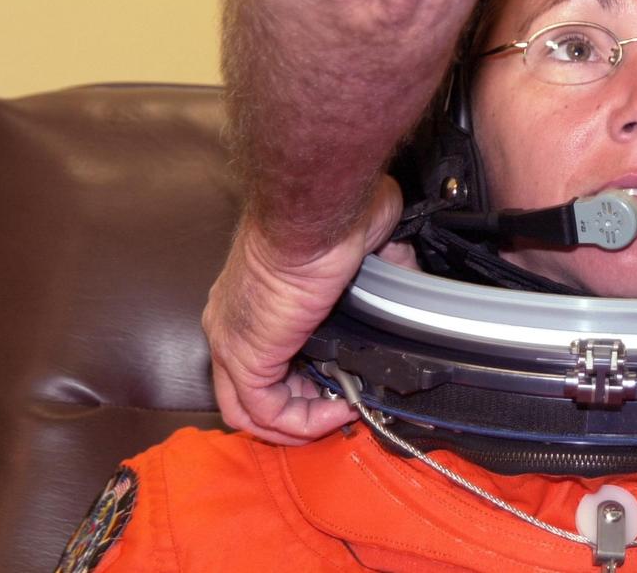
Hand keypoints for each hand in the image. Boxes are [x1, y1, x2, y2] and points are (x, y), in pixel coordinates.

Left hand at [203, 175, 408, 443]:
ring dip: (300, 421)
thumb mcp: (366, 240)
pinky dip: (305, 422)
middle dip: (300, 406)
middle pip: (249, 389)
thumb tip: (407, 272)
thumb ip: (384, 262)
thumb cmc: (333, 213)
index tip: (343, 379)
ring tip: (342, 413)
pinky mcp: (246, 358)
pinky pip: (267, 413)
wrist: (315, 215)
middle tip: (341, 403)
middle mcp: (229, 320)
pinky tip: (341, 409)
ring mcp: (231, 340)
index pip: (263, 353)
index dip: (302, 376)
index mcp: (251, 293)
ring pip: (250, 410)